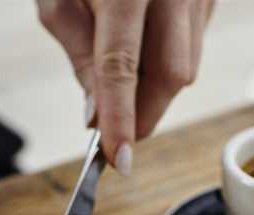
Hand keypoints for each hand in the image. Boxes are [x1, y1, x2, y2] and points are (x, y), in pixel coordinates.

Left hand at [38, 0, 213, 174]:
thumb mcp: (58, 0)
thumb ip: (79, 56)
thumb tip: (97, 114)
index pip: (122, 67)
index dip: (121, 119)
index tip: (119, 160)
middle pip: (173, 74)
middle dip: (144, 115)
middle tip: (119, 136)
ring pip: (188, 64)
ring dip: (154, 91)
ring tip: (123, 84)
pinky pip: (195, 44)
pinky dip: (168, 63)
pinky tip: (146, 47)